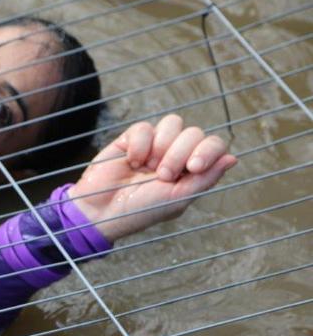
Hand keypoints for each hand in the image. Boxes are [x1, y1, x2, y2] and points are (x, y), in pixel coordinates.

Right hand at [70, 115, 236, 241]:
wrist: (102, 212)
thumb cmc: (139, 212)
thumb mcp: (176, 200)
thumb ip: (204, 179)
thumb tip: (232, 158)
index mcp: (190, 169)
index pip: (213, 145)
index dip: (207, 151)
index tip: (192, 168)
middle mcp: (175, 153)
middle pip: (194, 132)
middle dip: (179, 154)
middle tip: (162, 175)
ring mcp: (153, 145)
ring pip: (172, 123)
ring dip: (160, 147)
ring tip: (147, 167)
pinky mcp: (131, 139)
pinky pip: (145, 127)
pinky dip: (140, 145)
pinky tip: (132, 161)